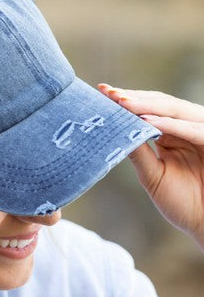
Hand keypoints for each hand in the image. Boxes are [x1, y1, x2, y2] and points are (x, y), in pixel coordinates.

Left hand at [98, 84, 203, 250]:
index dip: (128, 101)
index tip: (103, 93)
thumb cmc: (183, 203)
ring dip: (149, 105)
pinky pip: (192, 129)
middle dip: (134, 98)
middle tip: (109, 93)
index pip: (151, 110)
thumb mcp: (154, 176)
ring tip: (123, 102)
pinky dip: (170, 124)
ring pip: (175, 111)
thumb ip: (139, 153)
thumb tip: (115, 132)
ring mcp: (202, 133)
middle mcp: (188, 129)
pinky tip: (148, 120)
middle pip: (162, 104)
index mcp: (174, 134)